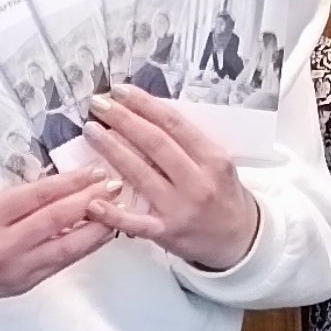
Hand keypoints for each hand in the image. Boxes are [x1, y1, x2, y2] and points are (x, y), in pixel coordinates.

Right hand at [0, 169, 120, 297]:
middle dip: (91, 200)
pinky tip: (101, 234)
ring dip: (97, 227)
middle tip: (116, 184)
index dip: (72, 182)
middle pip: (57, 220)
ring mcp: (14, 269)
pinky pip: (61, 263)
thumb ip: (17, 193)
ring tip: (119, 209)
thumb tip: (63, 182)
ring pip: (67, 247)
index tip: (96, 170)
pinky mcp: (24, 285)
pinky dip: (84, 247)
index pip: (39, 195)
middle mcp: (2, 245)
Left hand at [80, 86, 262, 271]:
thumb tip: (146, 117)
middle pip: (155, 143)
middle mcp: (198, 181)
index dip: (145, 105)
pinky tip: (92, 201)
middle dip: (123, 119)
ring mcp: (181, 208)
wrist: (239, 239)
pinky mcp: (166, 233)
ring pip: (140, 174)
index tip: (121, 90)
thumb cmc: (222, 194)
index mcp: (213, 158)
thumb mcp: (216, 163)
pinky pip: (135, 223)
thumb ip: (188, 144)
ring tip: (91, 130)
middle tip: (99, 104)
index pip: (175, 124)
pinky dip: (112, 213)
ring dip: (111, 149)